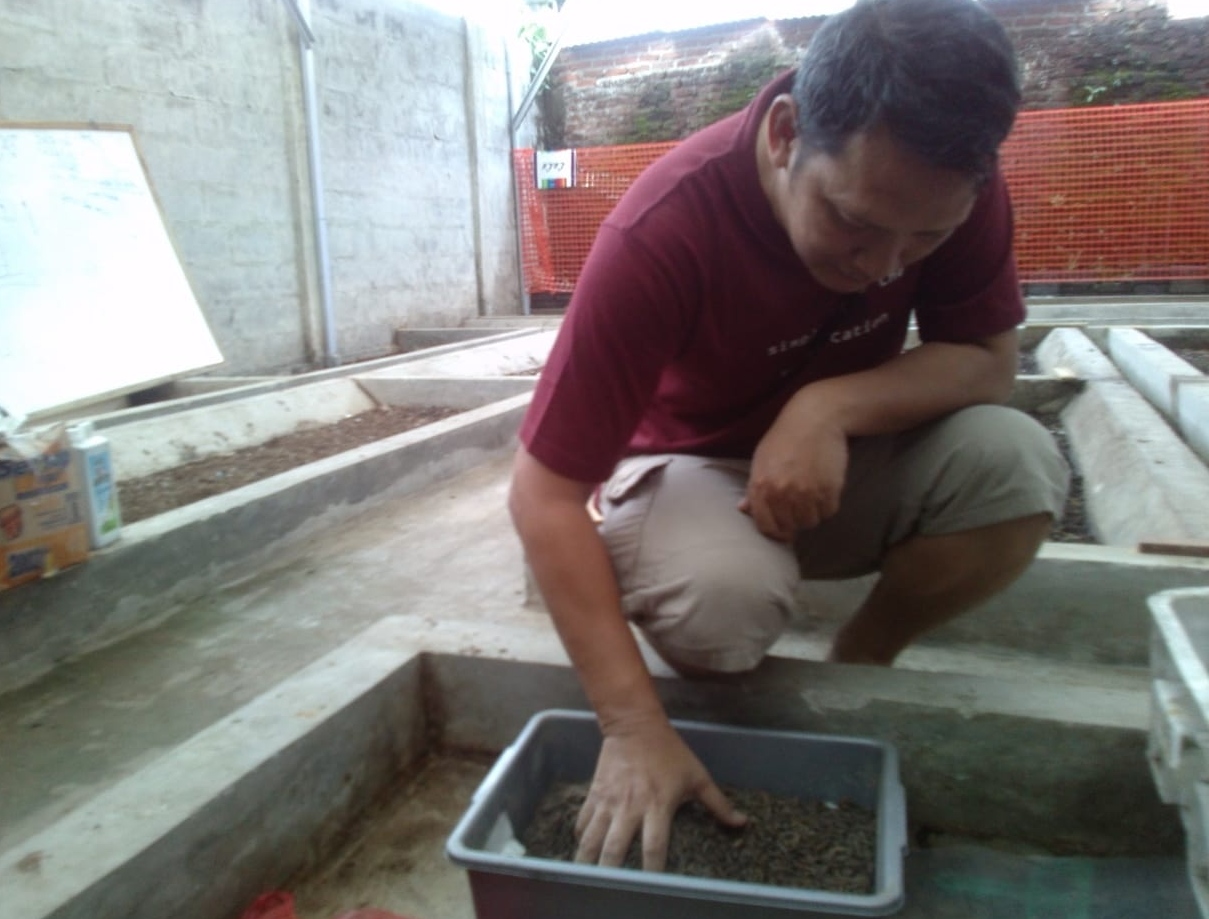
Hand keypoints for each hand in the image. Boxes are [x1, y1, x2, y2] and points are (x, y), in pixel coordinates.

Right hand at [573, 718, 746, 870]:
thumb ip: (718, 804)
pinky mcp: (594, 794)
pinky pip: (583, 822)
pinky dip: (581, 838)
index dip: (653, 870)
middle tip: (613, 889)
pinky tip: (583, 850)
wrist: (634, 725)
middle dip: (612, 872)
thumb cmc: (670, 752)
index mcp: (657, 805)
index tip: (653, 886)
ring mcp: (609, 801)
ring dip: (589, 860)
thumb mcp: (697, 777)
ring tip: (589, 877)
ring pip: (592, 838)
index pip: (654, 846)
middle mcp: (630, 807)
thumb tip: (742, 823)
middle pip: (615, 848)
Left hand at [740, 406, 848, 541]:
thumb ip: (753, 489)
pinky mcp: (828, 490)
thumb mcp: (761, 460)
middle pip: (791, 527)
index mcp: (761, 488)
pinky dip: (828, 504)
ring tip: (812, 493)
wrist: (814, 418)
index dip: (776, 533)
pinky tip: (824, 487)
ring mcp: (806, 493)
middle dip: (795, 520)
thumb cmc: (784, 438)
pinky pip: (829, 512)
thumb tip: (743, 509)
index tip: (784, 532)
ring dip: (813, 512)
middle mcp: (781, 494)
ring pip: (811, 522)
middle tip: (800, 504)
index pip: (766, 527)